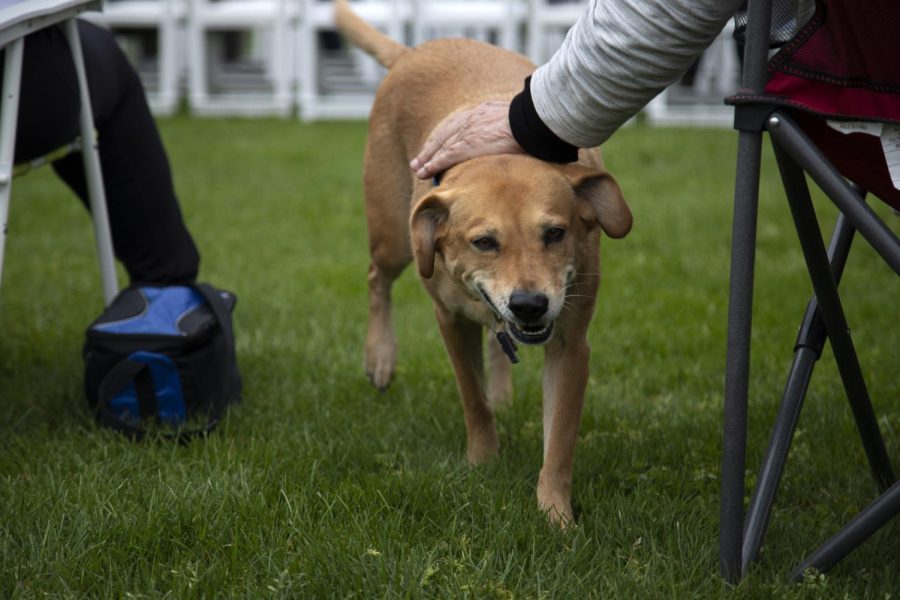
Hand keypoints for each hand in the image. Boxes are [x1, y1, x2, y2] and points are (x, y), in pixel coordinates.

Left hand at [409, 100, 524, 178]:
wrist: (531, 122)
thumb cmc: (533, 122)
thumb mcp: (517, 119)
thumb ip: (508, 126)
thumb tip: (515, 136)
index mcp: (483, 111)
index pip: (458, 124)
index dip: (445, 136)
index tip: (438, 145)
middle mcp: (471, 118)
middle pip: (444, 134)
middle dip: (431, 148)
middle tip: (419, 160)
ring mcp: (467, 131)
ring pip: (441, 146)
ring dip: (428, 159)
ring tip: (418, 170)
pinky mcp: (466, 145)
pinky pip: (445, 157)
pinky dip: (434, 165)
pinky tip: (426, 172)